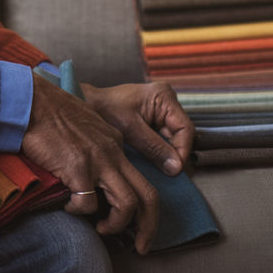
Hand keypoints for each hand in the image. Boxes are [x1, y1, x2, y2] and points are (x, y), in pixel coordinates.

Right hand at [21, 74, 159, 254]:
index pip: (139, 178)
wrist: (31, 100)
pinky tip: (67, 207)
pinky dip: (79, 212)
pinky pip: (88, 204)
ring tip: (102, 229)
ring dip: (116, 225)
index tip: (134, 221)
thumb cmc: (49, 111)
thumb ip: (93, 144)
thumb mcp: (83, 124)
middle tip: (142, 247)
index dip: (140, 205)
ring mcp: (98, 160)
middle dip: (149, 227)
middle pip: (148, 195)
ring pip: (127, 204)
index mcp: (115, 142)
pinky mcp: (78, 168)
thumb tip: (91, 169)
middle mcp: (113, 152)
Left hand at [80, 80, 194, 176]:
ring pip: (173, 140)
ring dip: (168, 156)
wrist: (87, 105)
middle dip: (176, 155)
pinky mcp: (153, 123)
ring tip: (162, 173)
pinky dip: (160, 153)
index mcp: (163, 96)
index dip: (183, 150)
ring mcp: (161, 113)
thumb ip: (153, 147)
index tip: (175, 170)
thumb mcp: (129, 128)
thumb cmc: (104, 109)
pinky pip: (163, 141)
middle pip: (181, 135)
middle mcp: (166, 103)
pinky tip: (154, 166)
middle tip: (170, 175)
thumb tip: (176, 168)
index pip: (185, 128)